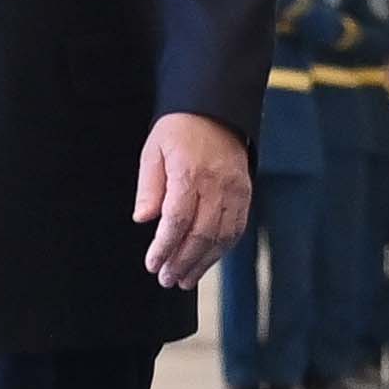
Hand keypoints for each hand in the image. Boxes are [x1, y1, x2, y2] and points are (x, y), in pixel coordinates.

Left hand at [135, 110, 251, 288]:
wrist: (216, 109)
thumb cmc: (180, 130)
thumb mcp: (154, 151)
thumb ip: (149, 187)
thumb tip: (144, 219)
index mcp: (190, 173)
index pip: (178, 220)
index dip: (164, 247)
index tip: (152, 263)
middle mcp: (217, 184)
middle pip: (201, 234)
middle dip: (182, 262)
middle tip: (166, 279)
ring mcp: (235, 190)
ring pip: (222, 237)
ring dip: (203, 263)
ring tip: (185, 279)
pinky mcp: (245, 193)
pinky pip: (236, 229)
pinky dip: (221, 250)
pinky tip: (206, 261)